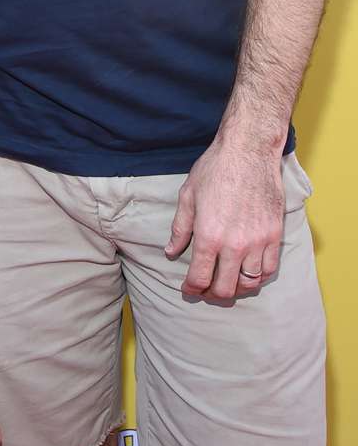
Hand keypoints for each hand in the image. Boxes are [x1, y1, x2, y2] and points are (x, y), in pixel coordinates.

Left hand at [164, 136, 284, 300]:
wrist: (248, 151)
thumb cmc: (215, 169)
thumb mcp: (188, 196)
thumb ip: (180, 228)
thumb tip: (171, 251)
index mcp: (208, 236)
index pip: (199, 278)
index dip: (191, 289)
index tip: (188, 289)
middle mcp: (234, 244)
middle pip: (225, 289)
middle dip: (212, 294)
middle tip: (206, 289)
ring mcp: (258, 241)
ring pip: (249, 283)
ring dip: (236, 288)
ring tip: (227, 282)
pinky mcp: (274, 235)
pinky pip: (269, 269)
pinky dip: (258, 277)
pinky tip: (247, 271)